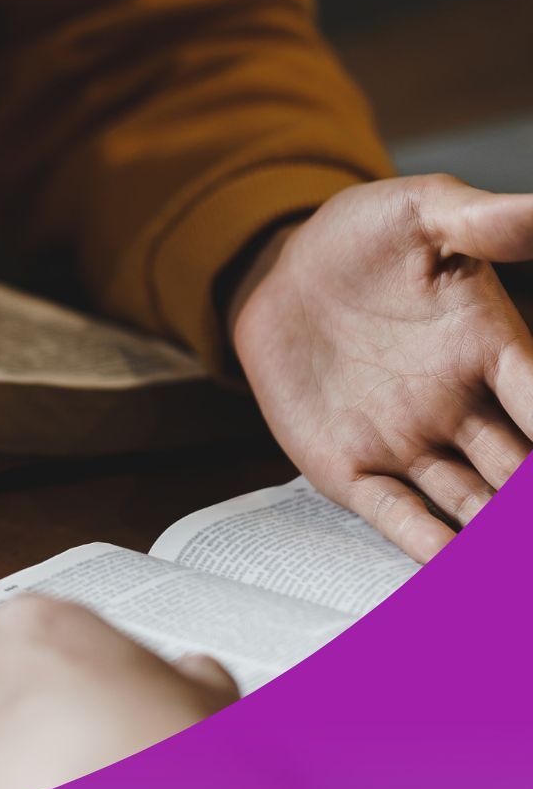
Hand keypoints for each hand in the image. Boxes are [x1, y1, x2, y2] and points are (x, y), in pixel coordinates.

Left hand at [230, 175, 532, 560]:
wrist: (281, 267)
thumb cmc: (362, 237)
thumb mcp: (425, 213)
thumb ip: (490, 221)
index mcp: (492, 348)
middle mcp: (461, 407)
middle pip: (519, 471)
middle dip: (531, 501)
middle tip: (529, 539)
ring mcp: (408, 440)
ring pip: (470, 504)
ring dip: (496, 537)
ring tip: (508, 569)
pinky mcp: (350, 464)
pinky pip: (397, 515)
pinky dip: (427, 546)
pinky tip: (450, 575)